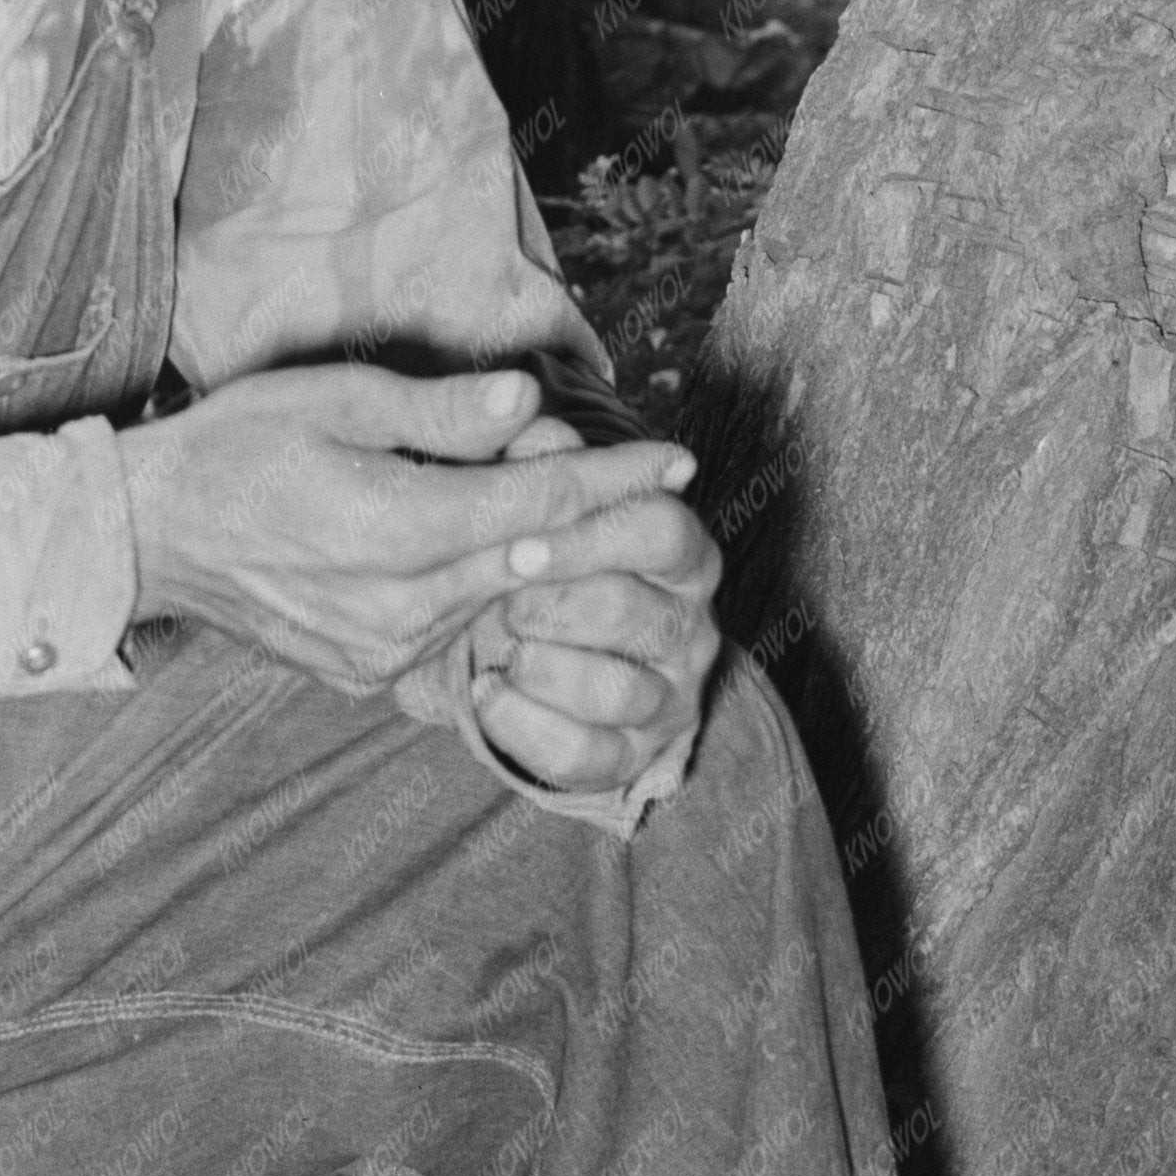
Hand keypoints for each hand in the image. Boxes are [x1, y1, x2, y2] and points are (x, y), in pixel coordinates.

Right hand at [115, 364, 698, 701]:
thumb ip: (437, 412)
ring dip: (547, 561)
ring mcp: (386, 650)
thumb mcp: (331, 403)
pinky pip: (453, 627)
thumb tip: (525, 402)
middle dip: (608, 528)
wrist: (149, 538)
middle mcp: (403, 606)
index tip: (677, 460)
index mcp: (399, 531)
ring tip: (594, 516)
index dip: (615, 482)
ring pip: (498, 598)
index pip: (539, 508)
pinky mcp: (369, 671)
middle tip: (669, 495)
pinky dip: (485, 591)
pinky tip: (499, 557)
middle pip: (537, 565)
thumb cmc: (236, 449)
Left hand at [459, 495, 721, 796]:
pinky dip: (526, 728)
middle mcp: (689, 625)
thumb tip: (529, 420)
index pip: (663, 531)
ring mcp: (667, 696)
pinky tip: (487, 696)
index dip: (589, 539)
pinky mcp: (632, 755)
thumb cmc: (530, 569)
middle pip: (634, 612)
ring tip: (495, 649)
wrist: (512, 659)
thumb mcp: (530, 512)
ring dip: (541, 667)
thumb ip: (536, 466)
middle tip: (498, 602)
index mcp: (678, 551)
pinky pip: (586, 755)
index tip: (517, 549)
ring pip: (615, 691)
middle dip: (551, 607)